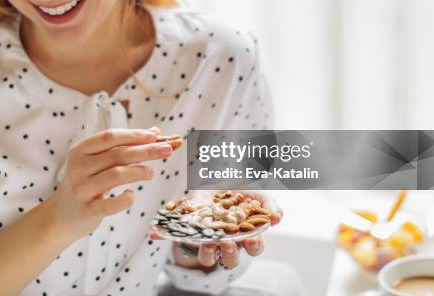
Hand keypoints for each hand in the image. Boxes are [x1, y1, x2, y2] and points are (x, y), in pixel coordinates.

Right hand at [48, 126, 174, 239]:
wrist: (61, 215)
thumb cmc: (86, 182)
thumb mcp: (98, 161)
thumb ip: (123, 146)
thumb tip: (155, 132)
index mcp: (80, 150)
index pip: (110, 137)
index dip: (134, 135)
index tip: (155, 135)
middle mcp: (78, 167)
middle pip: (117, 154)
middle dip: (146, 151)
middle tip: (167, 150)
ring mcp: (81, 189)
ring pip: (116, 175)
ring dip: (139, 171)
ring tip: (152, 172)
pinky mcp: (87, 210)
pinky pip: (110, 204)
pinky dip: (125, 199)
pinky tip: (132, 194)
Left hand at [151, 190, 282, 269]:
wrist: (221, 177)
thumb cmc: (243, 191)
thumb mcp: (259, 194)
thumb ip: (270, 204)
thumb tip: (278, 217)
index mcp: (247, 235)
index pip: (254, 248)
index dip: (254, 246)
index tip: (251, 239)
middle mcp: (228, 241)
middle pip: (231, 257)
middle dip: (230, 252)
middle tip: (227, 242)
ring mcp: (208, 236)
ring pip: (208, 255)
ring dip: (206, 251)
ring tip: (206, 242)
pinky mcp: (190, 228)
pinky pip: (176, 236)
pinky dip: (163, 235)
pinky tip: (155, 233)